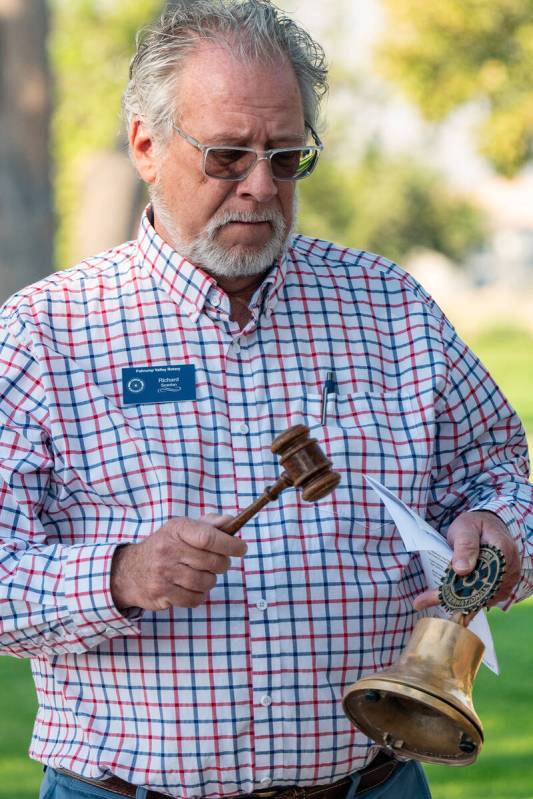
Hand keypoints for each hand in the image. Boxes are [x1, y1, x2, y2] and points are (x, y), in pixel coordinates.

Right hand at [110, 513, 245, 610]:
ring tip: (203, 575)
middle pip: (212, 562)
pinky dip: (198, 595)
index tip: (241, 548)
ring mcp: (164, 573)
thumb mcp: (182, 529)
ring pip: (206, 582)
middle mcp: (168, 550)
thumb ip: (208, 524)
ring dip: (210, 581)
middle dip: (223, 564)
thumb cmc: (165, 547)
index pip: (208, 537)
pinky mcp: (162, 594)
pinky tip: (191, 587)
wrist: (129, 571)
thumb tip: (231, 520)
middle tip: (221, 563)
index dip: (230, 544)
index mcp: (177, 529)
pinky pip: (194, 599)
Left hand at [413, 510, 520, 611]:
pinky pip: (485, 598)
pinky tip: (448, 600)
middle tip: (427, 600)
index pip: (485, 575)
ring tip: (431, 600)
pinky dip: (467, 600)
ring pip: (484, 598)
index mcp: (503, 551)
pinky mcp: (502, 586)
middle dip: (457, 599)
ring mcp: (507, 580)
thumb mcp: (465, 528)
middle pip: (484, 591)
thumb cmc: (475, 525)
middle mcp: (510, 569)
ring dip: (460, 602)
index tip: (442, 594)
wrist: (486, 526)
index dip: (465, 588)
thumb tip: (462, 570)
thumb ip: (465, 546)